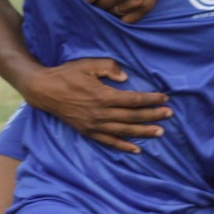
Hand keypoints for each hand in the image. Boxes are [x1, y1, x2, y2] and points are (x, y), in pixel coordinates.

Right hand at [22, 58, 171, 152]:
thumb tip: (126, 77)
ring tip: (160, 132)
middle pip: (132, 116)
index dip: (150, 99)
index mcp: (102, 95)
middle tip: (169, 114)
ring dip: (143, 132)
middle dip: (153, 115)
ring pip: (124, 131)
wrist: (44, 90)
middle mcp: (100, 113)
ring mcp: (94, 125)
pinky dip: (123, 146)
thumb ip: (108, 68)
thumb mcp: (87, 64)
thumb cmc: (67, 74)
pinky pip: (109, 141)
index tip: (164, 98)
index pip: (133, 99)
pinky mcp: (88, 131)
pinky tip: (137, 149)